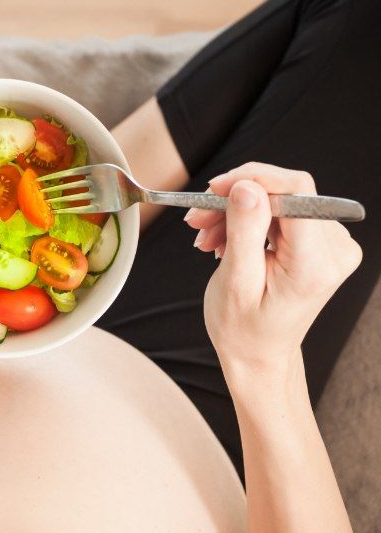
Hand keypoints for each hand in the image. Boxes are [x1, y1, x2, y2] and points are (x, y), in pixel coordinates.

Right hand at [185, 162, 361, 372]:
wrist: (258, 353)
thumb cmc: (243, 329)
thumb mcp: (235, 282)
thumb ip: (244, 231)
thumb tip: (246, 186)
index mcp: (315, 264)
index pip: (296, 191)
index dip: (252, 179)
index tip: (214, 190)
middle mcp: (334, 250)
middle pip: (285, 194)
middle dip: (236, 200)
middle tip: (197, 219)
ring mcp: (331, 246)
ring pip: (279, 201)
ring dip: (236, 213)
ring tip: (205, 237)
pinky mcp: (320, 243)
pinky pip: (282, 213)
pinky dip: (248, 221)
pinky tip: (224, 240)